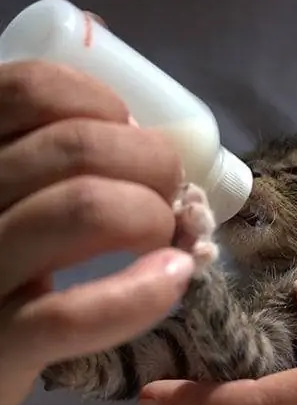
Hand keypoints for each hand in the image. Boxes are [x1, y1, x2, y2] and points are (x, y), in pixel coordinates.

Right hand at [0, 61, 193, 404]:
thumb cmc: (2, 257)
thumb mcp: (15, 192)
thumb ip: (52, 159)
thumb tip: (139, 136)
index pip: (34, 89)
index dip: (104, 105)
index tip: (132, 136)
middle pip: (78, 146)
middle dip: (154, 164)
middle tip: (170, 193)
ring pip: (84, 208)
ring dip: (152, 217)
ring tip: (168, 237)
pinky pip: (72, 314)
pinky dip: (141, 293)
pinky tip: (171, 278)